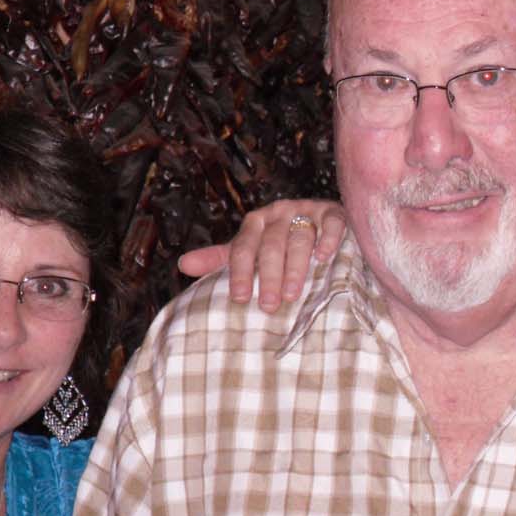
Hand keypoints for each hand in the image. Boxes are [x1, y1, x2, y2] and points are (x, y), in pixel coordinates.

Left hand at [178, 200, 346, 311]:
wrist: (317, 222)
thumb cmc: (279, 244)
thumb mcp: (249, 250)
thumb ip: (220, 259)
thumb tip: (182, 265)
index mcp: (256, 222)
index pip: (243, 247)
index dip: (239, 273)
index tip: (238, 299)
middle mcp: (279, 212)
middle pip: (271, 244)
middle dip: (268, 276)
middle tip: (268, 305)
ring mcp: (307, 209)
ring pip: (299, 236)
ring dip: (295, 266)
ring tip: (292, 294)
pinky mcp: (333, 211)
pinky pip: (331, 222)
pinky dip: (328, 239)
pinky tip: (324, 258)